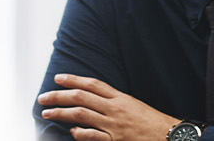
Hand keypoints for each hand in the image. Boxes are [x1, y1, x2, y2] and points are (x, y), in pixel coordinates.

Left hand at [38, 74, 178, 140]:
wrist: (170, 136)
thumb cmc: (152, 122)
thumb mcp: (133, 105)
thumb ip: (114, 101)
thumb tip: (92, 100)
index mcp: (120, 98)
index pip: (92, 84)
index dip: (73, 79)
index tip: (58, 79)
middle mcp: (115, 109)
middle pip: (81, 97)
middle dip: (58, 96)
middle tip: (43, 98)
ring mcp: (114, 125)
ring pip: (81, 114)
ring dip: (61, 113)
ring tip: (47, 114)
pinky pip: (92, 136)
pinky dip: (79, 133)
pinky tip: (71, 132)